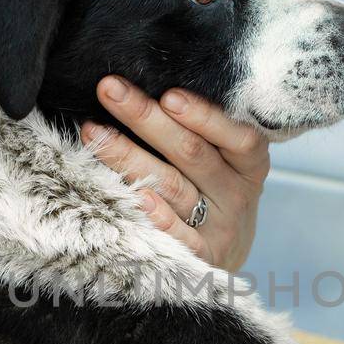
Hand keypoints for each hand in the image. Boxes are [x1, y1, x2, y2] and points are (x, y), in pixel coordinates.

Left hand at [83, 76, 268, 270]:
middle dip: (146, 118)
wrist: (227, 256)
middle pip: (192, 153)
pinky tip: (133, 195)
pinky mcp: (201, 258)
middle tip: (110, 89)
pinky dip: (155, 215)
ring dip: (130, 157)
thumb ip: (202, 130)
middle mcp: (237, 194)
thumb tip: (148, 85)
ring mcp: (220, 228)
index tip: (168, 95)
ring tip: (94, 131)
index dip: (204, 115)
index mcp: (249, 164)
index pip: (236, 136)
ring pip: (172, 186)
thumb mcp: (226, 161)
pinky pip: (177, 236)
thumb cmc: (216, 193)